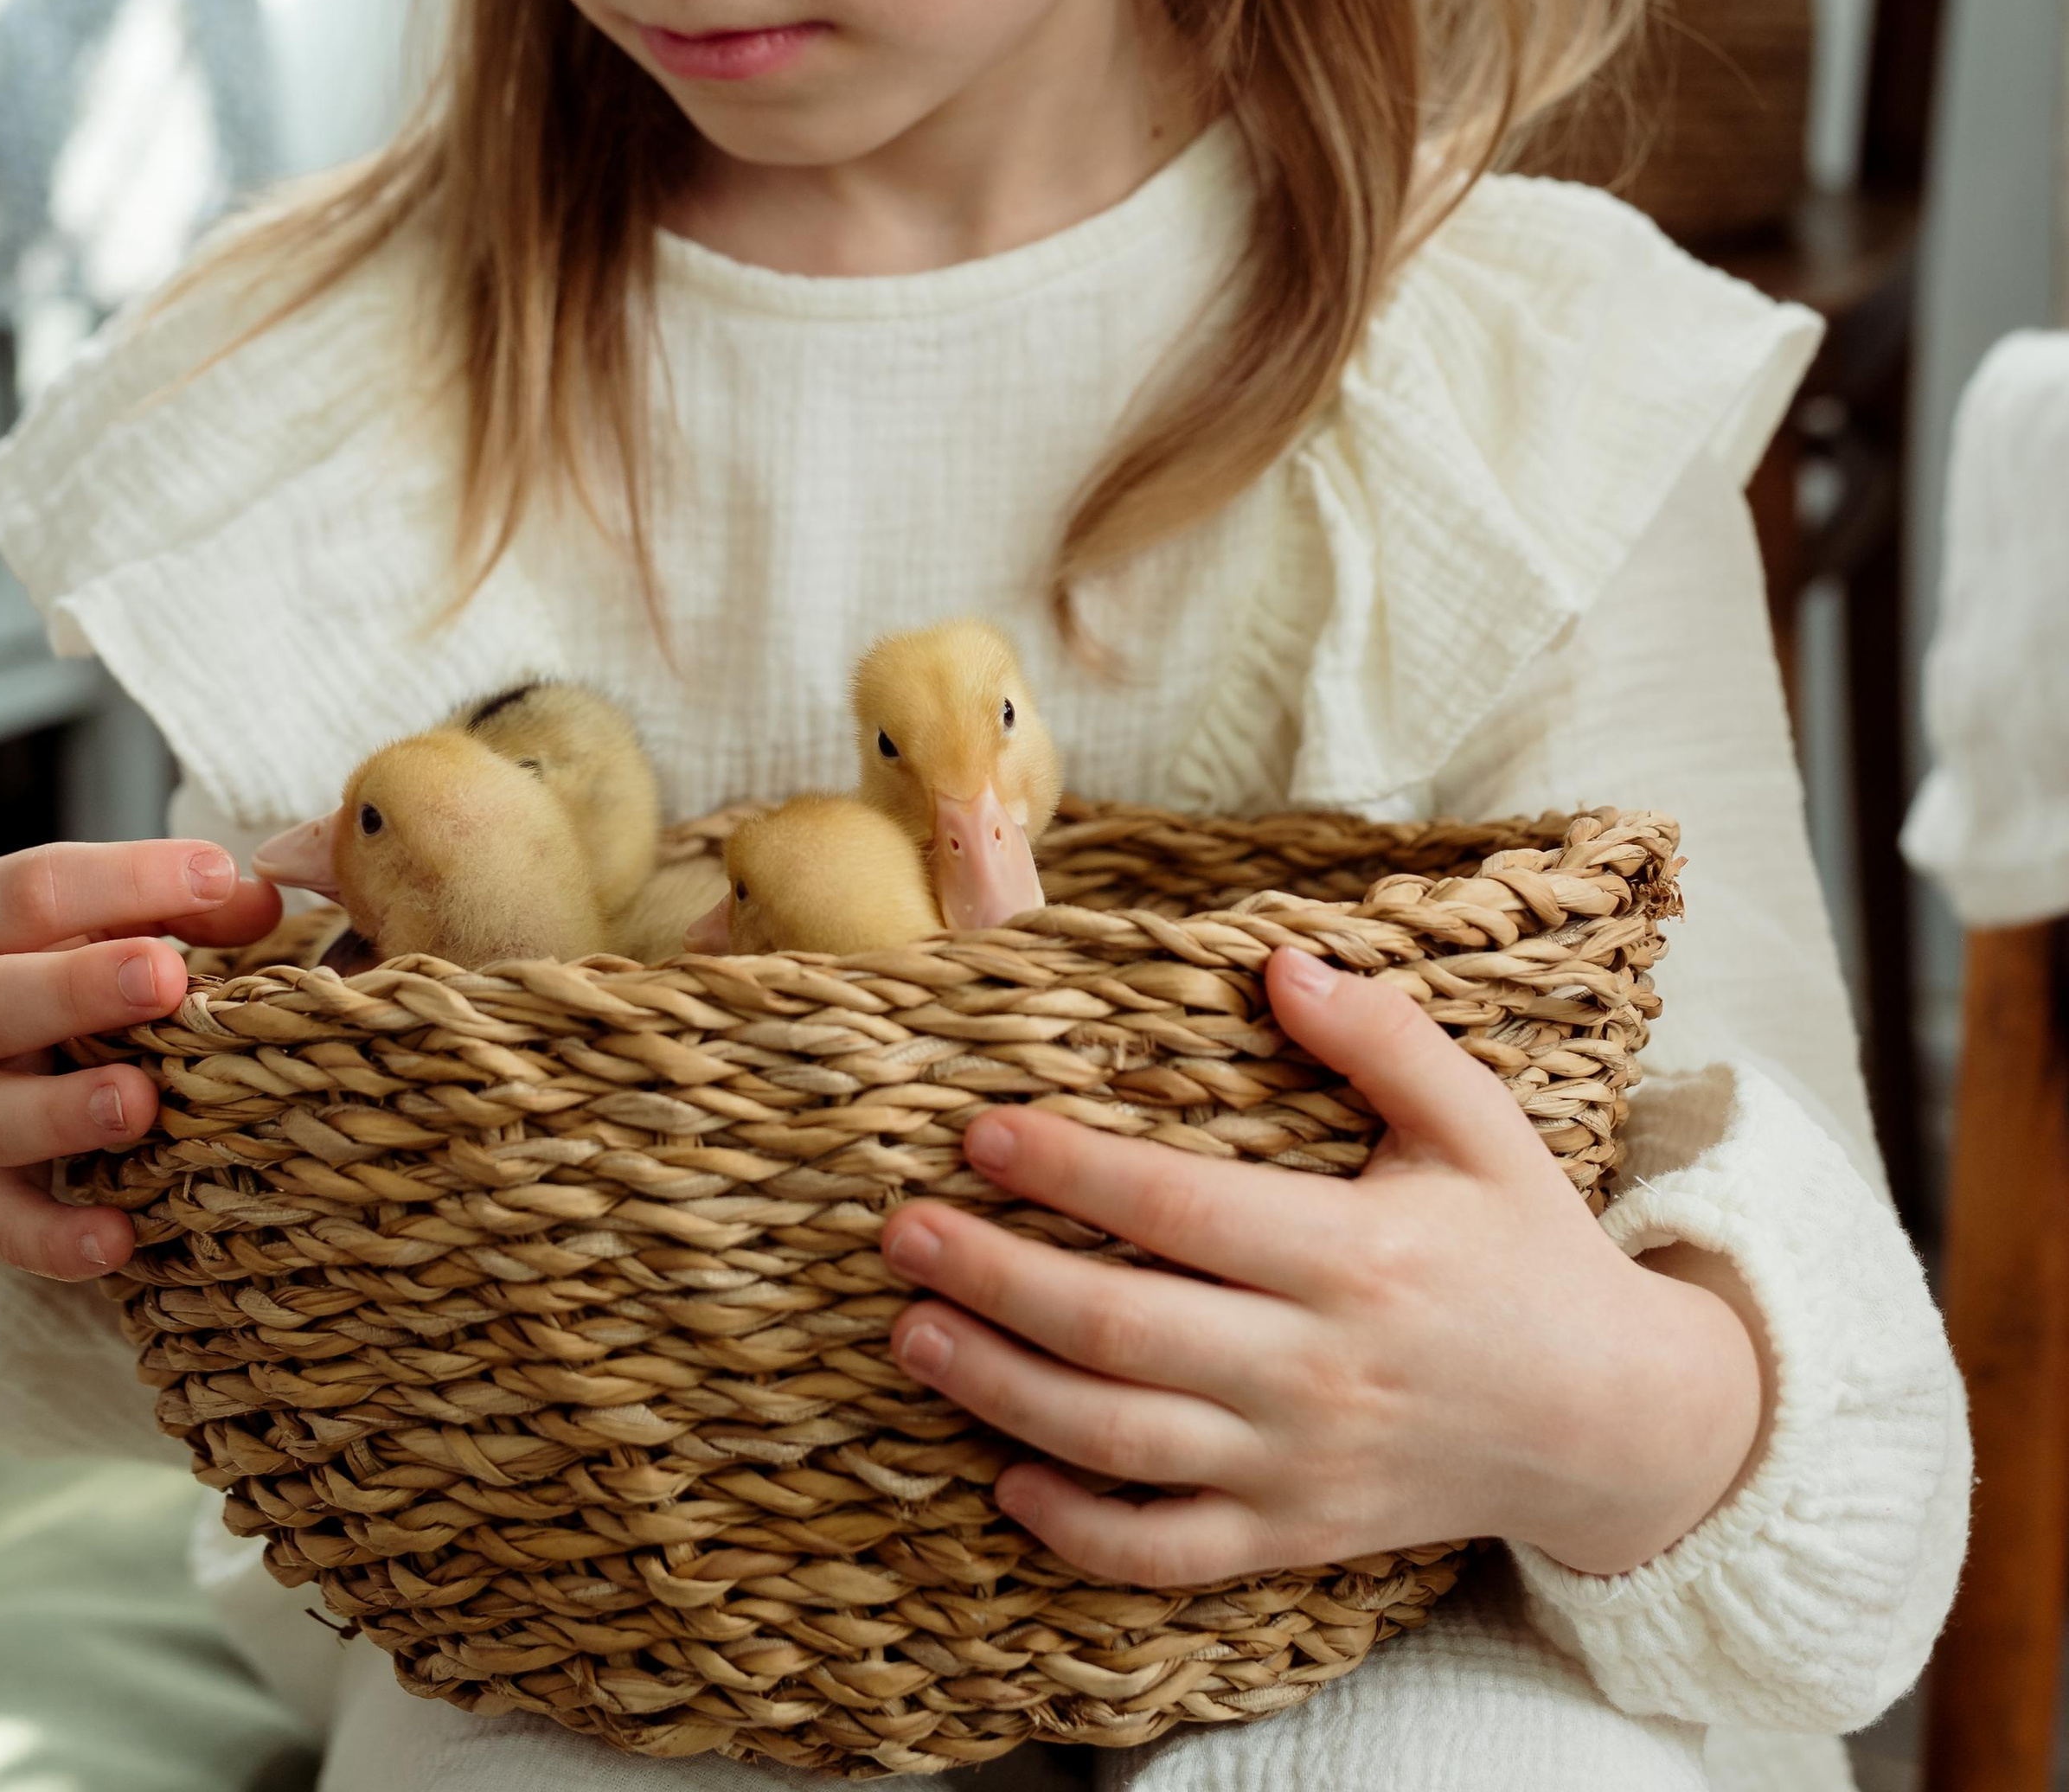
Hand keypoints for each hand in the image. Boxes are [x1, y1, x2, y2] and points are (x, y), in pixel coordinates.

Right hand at [0, 841, 279, 1282]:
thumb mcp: (33, 927)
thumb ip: (146, 907)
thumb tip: (261, 901)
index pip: (36, 889)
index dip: (126, 878)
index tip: (213, 874)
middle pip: (0, 999)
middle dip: (84, 987)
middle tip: (164, 978)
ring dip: (69, 1113)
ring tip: (140, 1104)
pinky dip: (52, 1238)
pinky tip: (117, 1241)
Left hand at [882, 948, 1763, 1585]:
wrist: (1611, 1422)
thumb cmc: (1529, 1249)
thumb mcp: (1478, 1124)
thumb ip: (1382, 1037)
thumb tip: (1276, 962)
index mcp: (1356, 1255)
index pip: (1181, 1211)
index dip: (1071, 1171)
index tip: (978, 1131)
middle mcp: (1318, 1370)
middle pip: (1123, 1329)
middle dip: (998, 1279)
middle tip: (902, 1233)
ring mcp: (1302, 1468)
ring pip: (1123, 1442)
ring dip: (1003, 1393)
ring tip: (913, 1333)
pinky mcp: (1297, 1538)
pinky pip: (1169, 1550)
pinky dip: (1080, 1531)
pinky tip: (1004, 1482)